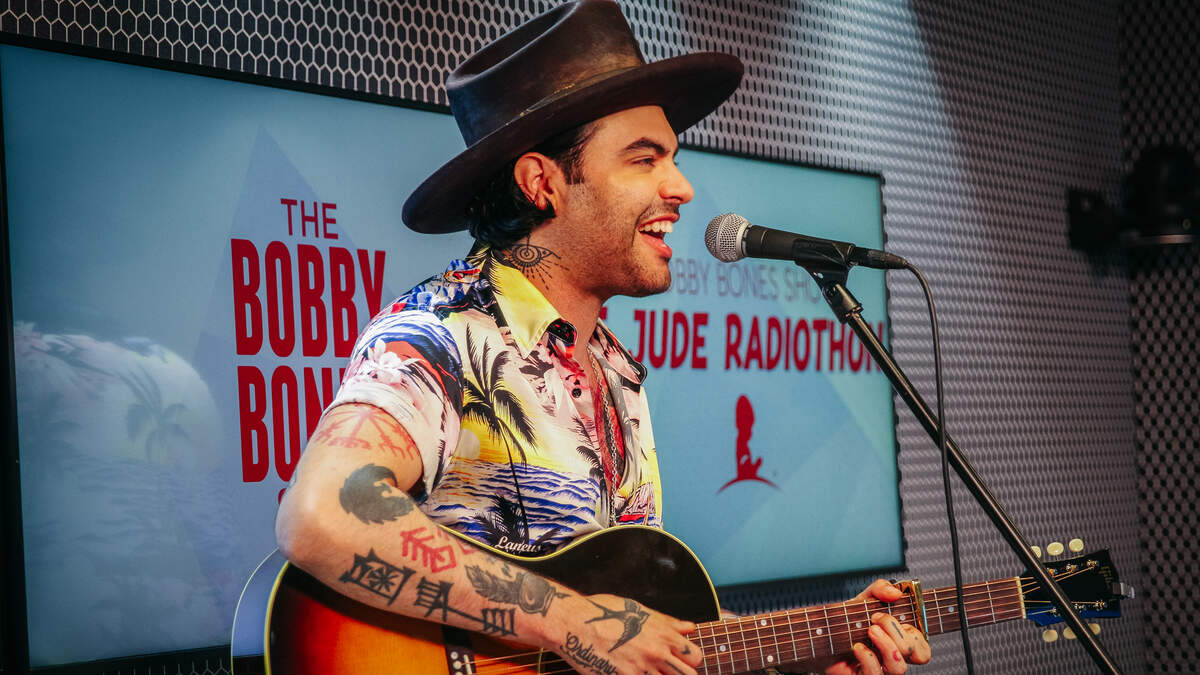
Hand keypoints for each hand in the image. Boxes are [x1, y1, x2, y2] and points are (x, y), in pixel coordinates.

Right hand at [554, 593, 702, 674]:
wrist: (575, 624)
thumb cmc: (603, 613)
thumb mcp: (638, 610)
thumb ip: (667, 622)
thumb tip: (688, 628)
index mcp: (663, 634)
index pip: (695, 656)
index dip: (690, 659)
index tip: (681, 660)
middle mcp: (656, 653)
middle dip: (681, 674)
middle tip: (666, 670)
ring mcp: (642, 669)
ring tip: (646, 670)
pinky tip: (629, 671)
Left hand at [823, 580, 930, 674]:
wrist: (820, 635)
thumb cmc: (848, 620)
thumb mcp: (865, 599)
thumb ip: (881, 589)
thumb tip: (895, 593)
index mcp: (900, 643)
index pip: (923, 648)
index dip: (913, 632)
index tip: (888, 614)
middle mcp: (893, 659)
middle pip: (918, 655)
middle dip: (898, 631)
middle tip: (876, 618)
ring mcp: (880, 670)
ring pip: (899, 668)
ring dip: (887, 645)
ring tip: (870, 630)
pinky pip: (875, 674)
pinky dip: (868, 657)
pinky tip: (856, 646)